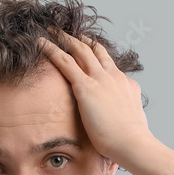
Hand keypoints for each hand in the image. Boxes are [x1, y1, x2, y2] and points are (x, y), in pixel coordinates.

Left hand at [37, 29, 152, 163]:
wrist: (132, 143)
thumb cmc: (132, 140)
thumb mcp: (132, 120)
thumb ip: (124, 113)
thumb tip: (119, 119)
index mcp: (125, 83)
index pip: (109, 63)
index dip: (97, 53)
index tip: (88, 48)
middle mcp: (113, 75)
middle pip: (95, 50)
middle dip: (80, 39)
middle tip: (68, 33)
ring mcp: (100, 79)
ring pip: (80, 50)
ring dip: (64, 38)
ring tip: (51, 31)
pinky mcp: (86, 87)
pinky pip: (65, 62)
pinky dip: (51, 50)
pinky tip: (40, 43)